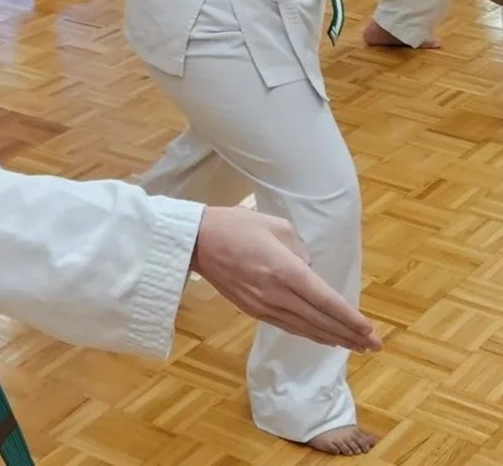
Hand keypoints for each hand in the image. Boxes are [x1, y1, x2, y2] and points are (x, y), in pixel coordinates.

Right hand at [191, 206, 381, 352]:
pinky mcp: (252, 310)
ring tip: (356, 346)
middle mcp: (276, 293)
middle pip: (319, 320)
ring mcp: (262, 305)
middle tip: (374, 345)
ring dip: (332, 338)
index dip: (350, 317)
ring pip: (305, 328)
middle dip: (349, 334)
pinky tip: (322, 337)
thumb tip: (308, 270)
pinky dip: (309, 334)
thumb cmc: (235, 225)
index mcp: (284, 269)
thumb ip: (299, 249)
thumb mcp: (274, 224)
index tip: (370, 330)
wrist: (195, 241)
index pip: (325, 299)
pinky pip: (287, 326)